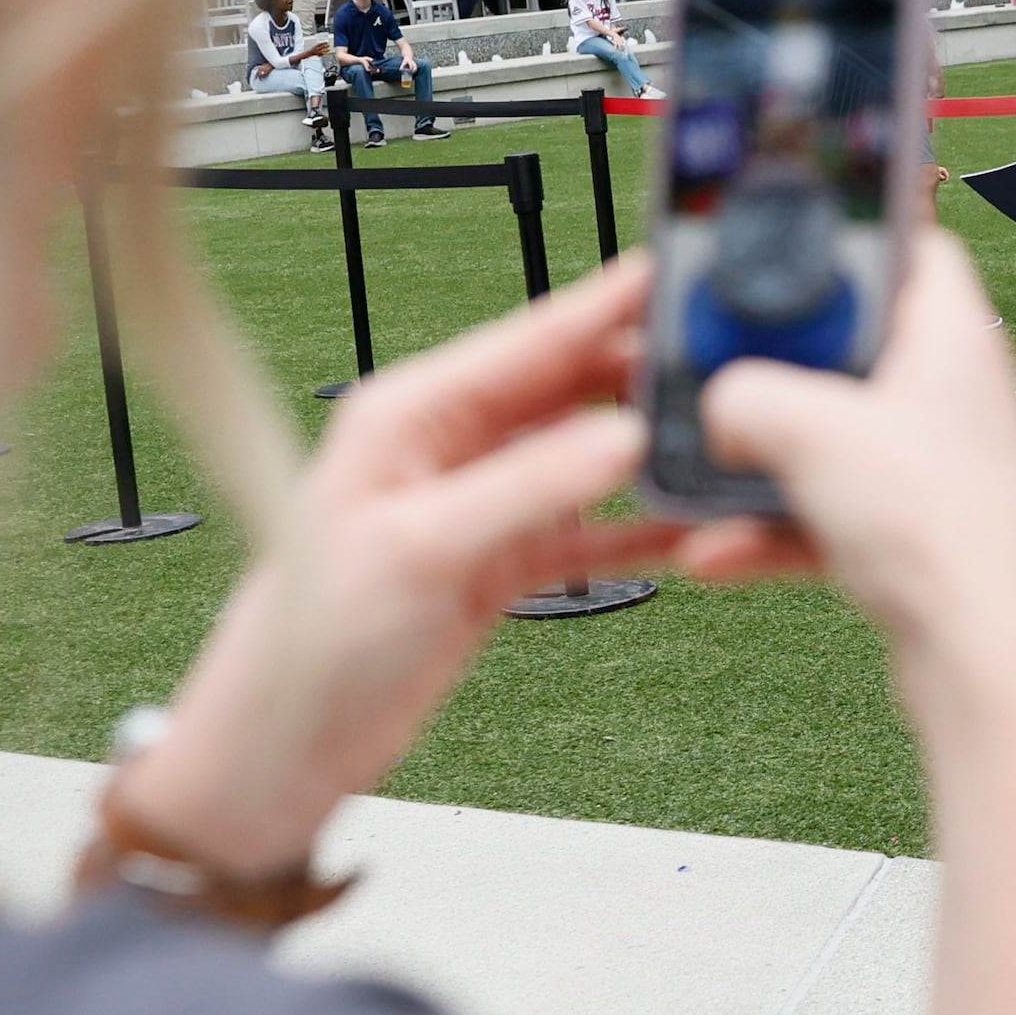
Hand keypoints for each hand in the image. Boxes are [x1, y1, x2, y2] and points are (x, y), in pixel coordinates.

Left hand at [117, 258, 678, 878]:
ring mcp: (478, 504)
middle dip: (640, 372)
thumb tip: (622, 439)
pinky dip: (635, 529)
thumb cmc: (313, 639)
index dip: (603, 304)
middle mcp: (448, 445)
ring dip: (645, 451)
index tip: (673, 269)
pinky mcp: (497, 564)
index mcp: (411, 413)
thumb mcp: (422, 550)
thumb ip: (525, 488)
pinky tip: (690, 525)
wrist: (288, 744)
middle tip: (726, 356)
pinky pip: (585, 530)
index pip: (528, 341)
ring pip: (583, 457)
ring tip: (722, 434)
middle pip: (566, 388)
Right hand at [684, 228, 1015, 714]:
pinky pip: (829, 515)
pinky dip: (774, 531)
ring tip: (704, 471)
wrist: (984, 660)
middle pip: (851, 351)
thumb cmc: (941, 529)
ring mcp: (936, 468)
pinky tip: (715, 553)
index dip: (849, 241)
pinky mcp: (917, 535)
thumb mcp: (811, 430)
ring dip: (762, 461)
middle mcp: (953, 395)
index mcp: (953, 336)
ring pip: (832, 440)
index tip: (784, 252)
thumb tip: (719, 402)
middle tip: (719, 371)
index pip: (914, 249)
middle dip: (777, 369)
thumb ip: (745, 393)